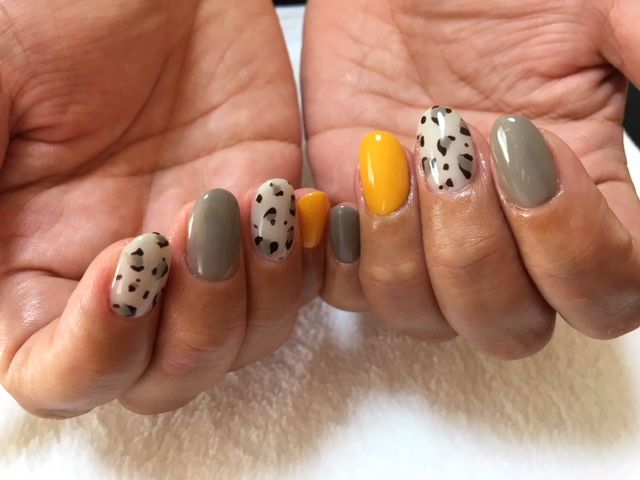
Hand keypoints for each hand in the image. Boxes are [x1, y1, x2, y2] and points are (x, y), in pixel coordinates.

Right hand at [0, 0, 315, 416]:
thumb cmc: (63, 11)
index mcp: (38, 263)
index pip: (62, 377)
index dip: (96, 352)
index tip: (125, 262)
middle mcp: (122, 275)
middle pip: (162, 378)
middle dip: (194, 323)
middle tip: (201, 222)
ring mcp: (200, 255)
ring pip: (237, 345)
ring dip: (256, 294)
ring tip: (255, 203)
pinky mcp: (261, 224)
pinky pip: (293, 291)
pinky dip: (300, 266)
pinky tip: (290, 203)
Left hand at [302, 0, 639, 357]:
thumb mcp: (597, 8)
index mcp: (578, 194)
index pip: (609, 294)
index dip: (575, 249)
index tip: (530, 147)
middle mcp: (504, 234)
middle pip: (510, 327)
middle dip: (477, 253)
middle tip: (455, 151)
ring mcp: (427, 236)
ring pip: (429, 320)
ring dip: (407, 252)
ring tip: (392, 154)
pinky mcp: (362, 225)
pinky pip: (352, 293)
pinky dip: (349, 255)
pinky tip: (358, 185)